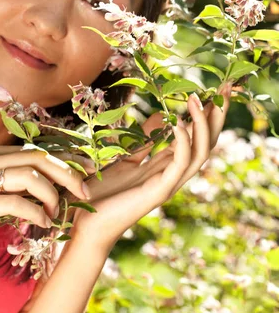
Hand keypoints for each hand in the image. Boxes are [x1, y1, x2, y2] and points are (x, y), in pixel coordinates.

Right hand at [0, 146, 87, 267]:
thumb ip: (5, 183)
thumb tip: (42, 189)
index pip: (34, 150)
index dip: (65, 159)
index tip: (87, 171)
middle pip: (37, 158)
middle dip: (68, 173)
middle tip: (85, 191)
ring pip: (28, 176)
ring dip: (52, 195)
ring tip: (57, 213)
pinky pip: (12, 203)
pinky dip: (35, 212)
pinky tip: (42, 222)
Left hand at [69, 84, 230, 254]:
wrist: (86, 222)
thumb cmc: (101, 192)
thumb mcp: (125, 155)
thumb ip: (145, 138)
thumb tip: (162, 114)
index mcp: (166, 166)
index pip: (196, 136)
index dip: (207, 114)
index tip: (216, 89)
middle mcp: (173, 175)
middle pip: (206, 142)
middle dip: (217, 115)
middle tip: (226, 89)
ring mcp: (169, 184)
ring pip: (201, 153)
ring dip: (203, 125)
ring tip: (199, 99)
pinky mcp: (159, 192)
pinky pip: (180, 165)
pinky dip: (184, 143)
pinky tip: (181, 123)